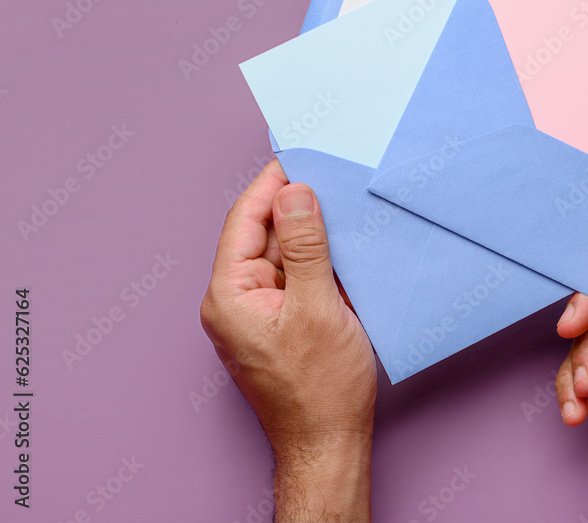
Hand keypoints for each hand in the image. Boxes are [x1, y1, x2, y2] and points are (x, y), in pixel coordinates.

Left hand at [200, 159, 376, 522]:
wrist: (329, 443)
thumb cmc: (321, 388)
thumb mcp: (318, 307)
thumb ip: (305, 247)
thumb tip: (295, 194)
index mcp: (230, 295)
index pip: (244, 222)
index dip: (270, 185)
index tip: (295, 156)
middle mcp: (236, 302)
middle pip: (264, 236)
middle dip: (296, 208)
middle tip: (331, 178)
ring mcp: (258, 315)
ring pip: (283, 257)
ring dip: (311, 236)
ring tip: (344, 211)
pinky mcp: (280, 324)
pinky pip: (295, 280)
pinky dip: (318, 263)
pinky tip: (344, 251)